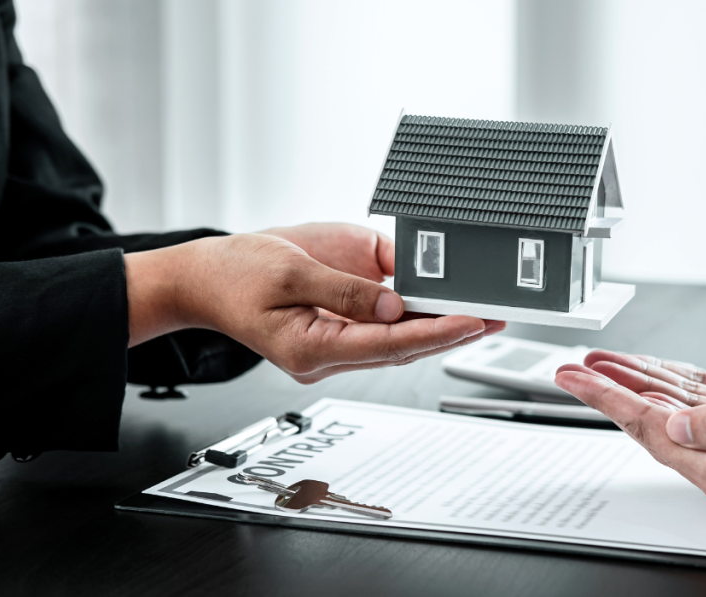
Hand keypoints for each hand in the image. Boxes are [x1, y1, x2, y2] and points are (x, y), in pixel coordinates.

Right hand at [126, 231, 503, 382]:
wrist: (208, 275)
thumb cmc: (236, 274)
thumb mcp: (290, 270)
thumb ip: (347, 289)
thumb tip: (397, 302)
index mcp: (312, 348)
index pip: (387, 345)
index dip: (434, 334)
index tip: (472, 321)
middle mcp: (329, 352)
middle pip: (400, 346)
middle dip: (450, 332)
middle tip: (497, 317)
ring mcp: (335, 342)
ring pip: (397, 339)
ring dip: (439, 324)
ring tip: (484, 310)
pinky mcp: (339, 325)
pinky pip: (384, 323)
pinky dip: (414, 312)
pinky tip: (445, 301)